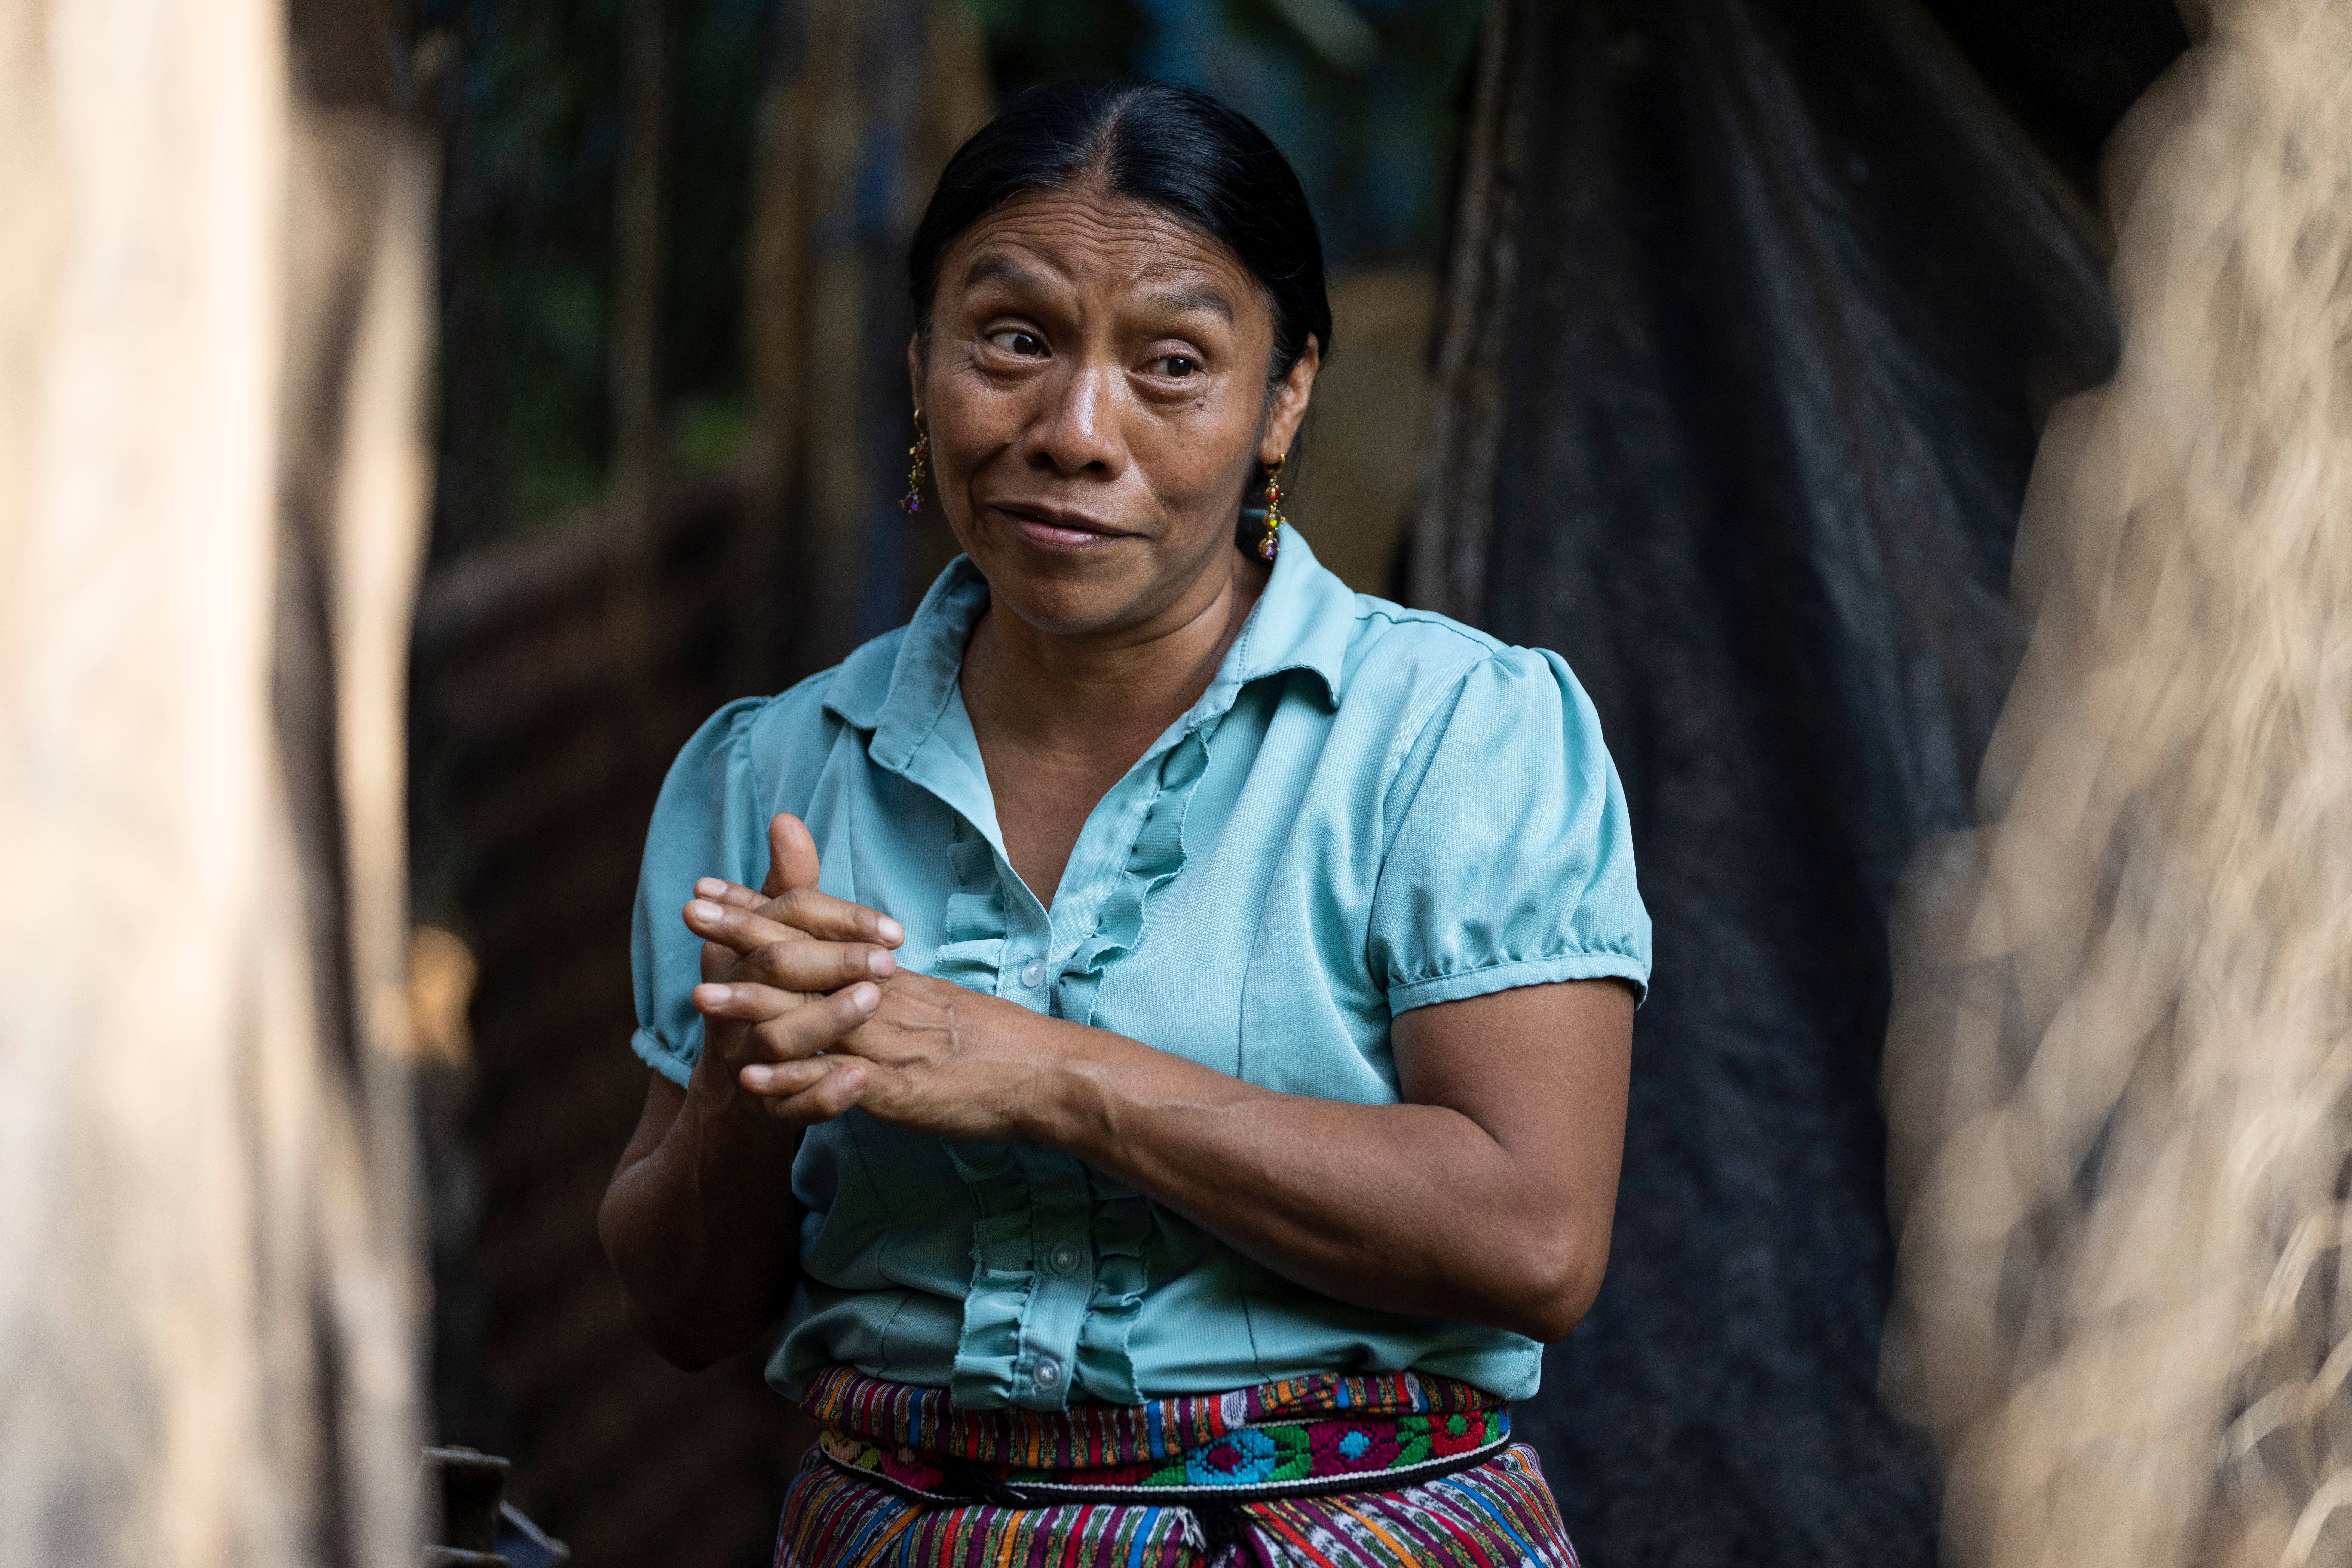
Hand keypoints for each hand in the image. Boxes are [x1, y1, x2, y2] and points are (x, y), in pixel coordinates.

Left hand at [689, 834, 1061, 1142]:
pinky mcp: (900, 1092)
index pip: (815, 932)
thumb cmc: (994, 1043)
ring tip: (698, 999)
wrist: (1048, 1075)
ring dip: (752, 1009)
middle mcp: (883, 999)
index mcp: (888, 977)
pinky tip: (750, 1081)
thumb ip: (886, 981)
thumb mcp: (933, 1000)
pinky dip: (793, 1081)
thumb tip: (854, 964)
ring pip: (812, 1019)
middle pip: (805, 961)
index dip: (762, 911)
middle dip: (744, 936)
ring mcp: (889, 1045)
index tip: (713, 888)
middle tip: (688, 909)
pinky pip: (838, 1083)